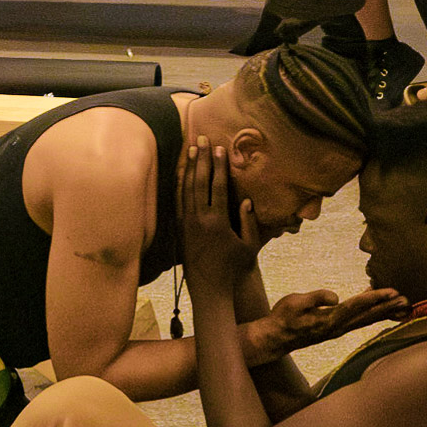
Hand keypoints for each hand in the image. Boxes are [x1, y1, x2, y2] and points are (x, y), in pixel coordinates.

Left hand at [179, 137, 259, 296]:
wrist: (209, 288)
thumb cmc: (233, 267)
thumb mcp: (249, 246)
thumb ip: (249, 222)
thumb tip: (246, 200)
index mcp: (218, 222)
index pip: (218, 186)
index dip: (219, 166)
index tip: (219, 149)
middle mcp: (199, 220)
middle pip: (199, 181)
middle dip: (201, 159)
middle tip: (201, 139)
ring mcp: (186, 223)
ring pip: (185, 188)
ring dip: (188, 167)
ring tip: (191, 148)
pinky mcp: (179, 228)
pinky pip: (177, 200)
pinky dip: (179, 183)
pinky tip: (181, 171)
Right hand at [261, 287, 407, 356]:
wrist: (276, 338)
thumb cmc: (283, 317)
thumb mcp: (294, 302)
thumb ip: (315, 298)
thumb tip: (336, 296)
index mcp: (329, 319)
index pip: (356, 306)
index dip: (375, 298)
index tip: (392, 292)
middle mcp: (338, 327)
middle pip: (368, 316)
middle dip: (388, 307)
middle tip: (407, 300)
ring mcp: (339, 330)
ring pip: (367, 320)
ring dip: (386, 313)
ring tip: (404, 306)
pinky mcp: (337, 329)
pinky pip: (360, 321)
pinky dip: (374, 315)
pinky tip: (382, 308)